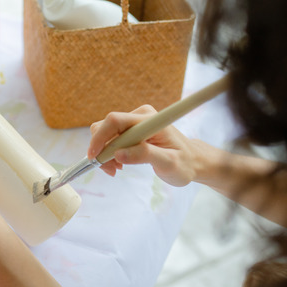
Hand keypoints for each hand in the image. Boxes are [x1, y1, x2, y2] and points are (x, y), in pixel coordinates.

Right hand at [86, 104, 202, 186]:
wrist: (191, 161)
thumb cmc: (184, 163)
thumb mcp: (168, 163)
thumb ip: (144, 156)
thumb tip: (118, 154)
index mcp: (149, 120)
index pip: (115, 121)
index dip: (100, 138)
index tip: (94, 158)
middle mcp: (139, 116)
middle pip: (106, 126)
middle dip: (102, 149)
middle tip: (111, 170)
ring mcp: (134, 122)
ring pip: (105, 133)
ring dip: (105, 153)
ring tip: (117, 169)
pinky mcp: (131, 130)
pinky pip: (111, 138)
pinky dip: (109, 153)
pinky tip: (119, 164)